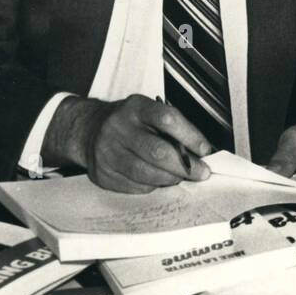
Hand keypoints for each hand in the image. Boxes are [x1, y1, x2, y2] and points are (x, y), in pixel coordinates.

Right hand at [46, 94, 211, 193]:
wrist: (90, 130)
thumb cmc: (130, 123)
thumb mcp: (149, 112)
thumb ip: (173, 128)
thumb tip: (201, 153)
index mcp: (135, 107)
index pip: (167, 118)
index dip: (190, 135)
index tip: (205, 149)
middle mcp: (118, 127)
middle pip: (158, 152)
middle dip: (186, 166)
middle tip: (201, 172)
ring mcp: (107, 152)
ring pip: (147, 173)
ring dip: (171, 178)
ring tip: (180, 177)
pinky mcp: (103, 174)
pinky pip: (135, 186)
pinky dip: (152, 185)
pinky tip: (157, 179)